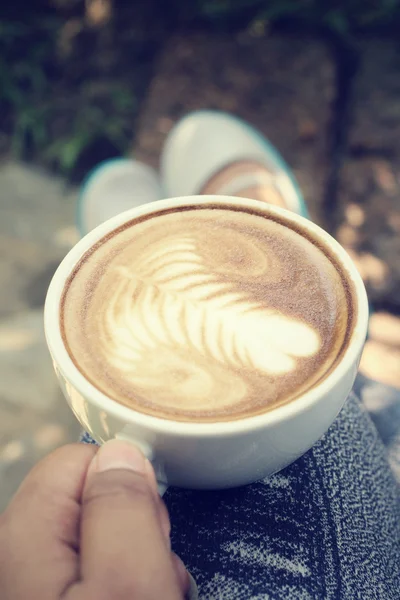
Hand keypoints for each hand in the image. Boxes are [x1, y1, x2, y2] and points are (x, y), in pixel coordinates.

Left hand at [0, 440, 188, 598]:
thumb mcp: (131, 586)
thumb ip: (123, 508)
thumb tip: (122, 452)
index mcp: (25, 534)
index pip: (81, 456)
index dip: (127, 483)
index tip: (149, 524)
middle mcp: (19, 552)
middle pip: (94, 497)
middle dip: (137, 527)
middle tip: (150, 577)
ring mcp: (37, 578)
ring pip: (106, 537)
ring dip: (139, 562)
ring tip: (147, 596)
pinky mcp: (55, 592)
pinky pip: (103, 571)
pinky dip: (128, 583)